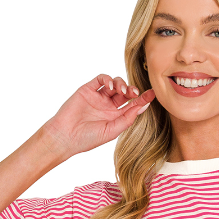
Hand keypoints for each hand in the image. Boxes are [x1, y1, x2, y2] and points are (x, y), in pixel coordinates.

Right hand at [39, 74, 154, 159]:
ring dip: (121, 84)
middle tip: (135, 93)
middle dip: (132, 90)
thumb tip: (143, 106)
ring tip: (122, 91)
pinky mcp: (88, 89)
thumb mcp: (112, 130)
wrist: (66, 136)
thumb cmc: (88, 138)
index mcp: (116, 117)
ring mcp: (98, 97)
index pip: (132, 105)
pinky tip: (111, 87)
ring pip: (115, 83)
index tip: (152, 94)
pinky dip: (108, 79)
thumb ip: (127, 118)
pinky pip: (101, 79)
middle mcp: (108, 106)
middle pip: (125, 92)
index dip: (142, 99)